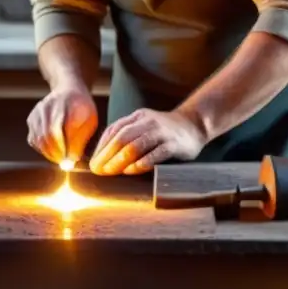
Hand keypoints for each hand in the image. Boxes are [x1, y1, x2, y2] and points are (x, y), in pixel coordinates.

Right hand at [26, 86, 98, 163]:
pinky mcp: (31, 119)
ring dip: (48, 153)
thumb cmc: (82, 107)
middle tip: (65, 163)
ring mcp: (36, 113)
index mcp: (64, 104)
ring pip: (38, 139)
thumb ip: (81, 137)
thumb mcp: (90, 119)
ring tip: (60, 157)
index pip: (59, 128)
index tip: (70, 159)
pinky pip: (33, 140)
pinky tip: (52, 150)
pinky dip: (41, 149)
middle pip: (46, 135)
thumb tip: (72, 158)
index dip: (63, 147)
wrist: (68, 89)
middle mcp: (46, 107)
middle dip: (56, 153)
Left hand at [89, 108, 206, 175]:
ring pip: (136, 145)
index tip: (93, 162)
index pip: (114, 130)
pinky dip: (141, 163)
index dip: (101, 147)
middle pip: (122, 137)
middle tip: (98, 170)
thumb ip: (127, 136)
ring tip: (110, 172)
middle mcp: (148, 122)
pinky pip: (155, 154)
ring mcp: (161, 132)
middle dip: (107, 155)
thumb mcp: (144, 127)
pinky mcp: (173, 144)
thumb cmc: (164, 131)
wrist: (194, 125)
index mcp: (137, 117)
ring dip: (120, 160)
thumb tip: (103, 157)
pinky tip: (131, 171)